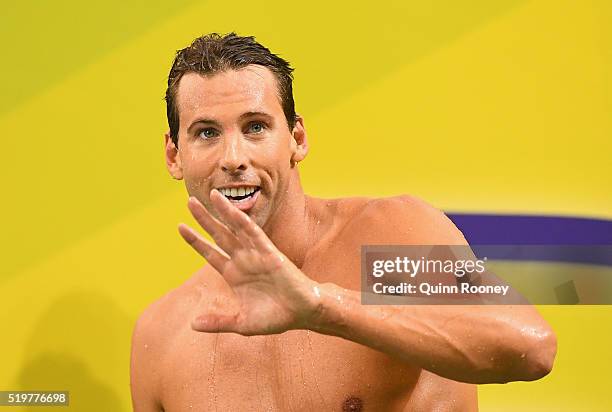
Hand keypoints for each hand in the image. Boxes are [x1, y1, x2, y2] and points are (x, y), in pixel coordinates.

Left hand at [178, 191, 320, 334]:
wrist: (302, 313)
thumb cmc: (275, 317)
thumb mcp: (241, 322)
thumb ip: (218, 321)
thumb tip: (192, 325)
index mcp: (233, 274)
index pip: (210, 253)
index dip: (195, 240)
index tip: (180, 227)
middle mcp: (243, 260)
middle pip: (219, 235)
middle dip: (205, 219)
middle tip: (190, 201)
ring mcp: (256, 255)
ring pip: (237, 229)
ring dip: (225, 212)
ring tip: (212, 195)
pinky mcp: (271, 253)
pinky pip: (255, 235)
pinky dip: (244, 222)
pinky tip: (232, 212)